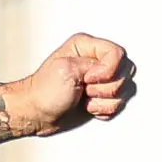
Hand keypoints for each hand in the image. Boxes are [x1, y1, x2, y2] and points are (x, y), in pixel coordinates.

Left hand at [10, 33, 138, 136]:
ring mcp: (102, 80)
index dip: (108, 70)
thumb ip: (93, 64)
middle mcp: (97, 61)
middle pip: (125, 71)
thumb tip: (110, 71)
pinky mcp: (103, 97)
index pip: (117, 54)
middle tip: (84, 89)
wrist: (36, 114)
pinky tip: (88, 107)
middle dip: (105, 87)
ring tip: (84, 99)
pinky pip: (118, 104)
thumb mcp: (65, 69)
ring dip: (103, 100)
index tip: (88, 79)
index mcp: (87, 47)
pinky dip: (103, 109)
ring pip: (125, 89)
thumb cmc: (43, 92)